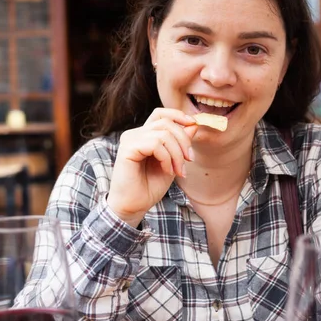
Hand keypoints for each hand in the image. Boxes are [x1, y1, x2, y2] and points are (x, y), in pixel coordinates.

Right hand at [107, 109, 197, 226]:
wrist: (134, 206)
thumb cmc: (149, 187)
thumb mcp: (172, 162)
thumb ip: (180, 144)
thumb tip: (193, 124)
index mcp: (144, 135)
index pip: (161, 114)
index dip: (178, 116)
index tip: (193, 124)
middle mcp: (135, 134)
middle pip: (166, 123)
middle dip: (183, 140)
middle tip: (189, 160)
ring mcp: (130, 140)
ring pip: (163, 134)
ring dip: (177, 153)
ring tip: (178, 170)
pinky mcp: (127, 149)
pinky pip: (155, 144)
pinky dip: (167, 158)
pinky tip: (167, 170)